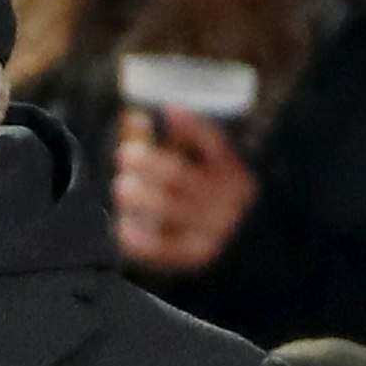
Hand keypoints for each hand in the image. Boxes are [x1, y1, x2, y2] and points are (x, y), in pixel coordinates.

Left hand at [112, 107, 257, 272]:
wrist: (244, 253)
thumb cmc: (212, 202)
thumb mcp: (209, 170)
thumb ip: (179, 143)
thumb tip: (136, 118)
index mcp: (232, 173)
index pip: (214, 143)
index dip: (191, 126)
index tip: (168, 110)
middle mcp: (226, 200)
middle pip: (180, 175)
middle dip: (148, 162)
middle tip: (125, 155)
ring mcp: (211, 229)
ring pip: (168, 207)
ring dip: (139, 195)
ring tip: (121, 186)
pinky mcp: (193, 255)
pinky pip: (161, 247)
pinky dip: (138, 238)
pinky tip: (121, 228)